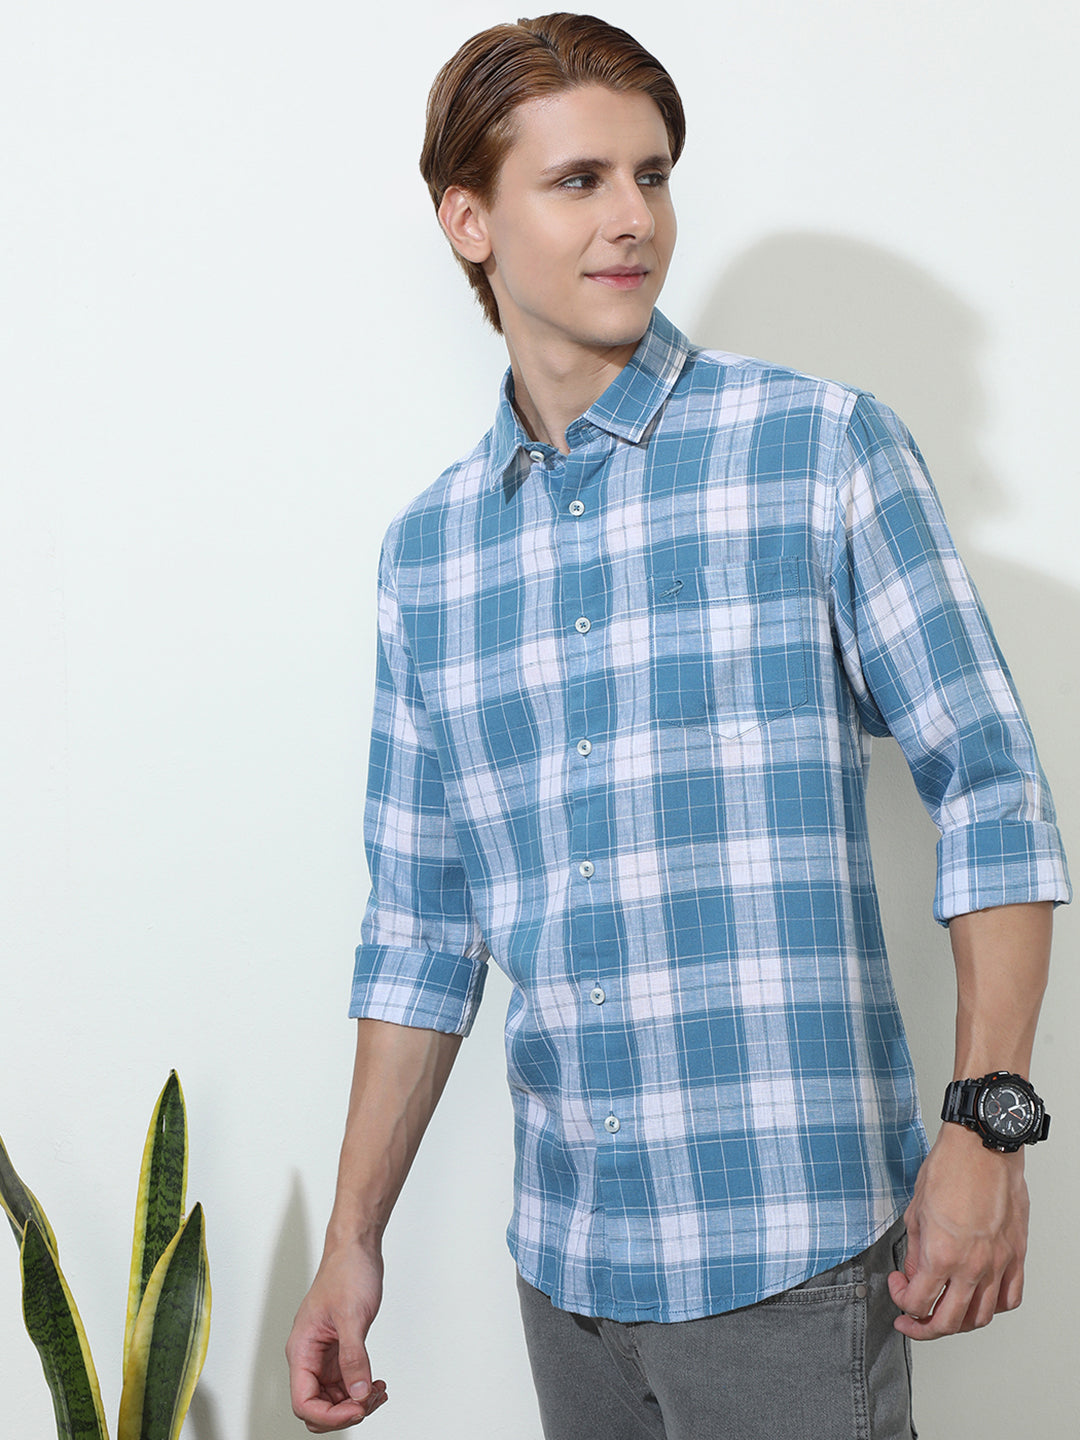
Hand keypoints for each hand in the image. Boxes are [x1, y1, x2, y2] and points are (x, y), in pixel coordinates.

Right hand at [286, 1242, 388, 1430]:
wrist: (356, 1249)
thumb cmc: (347, 1272)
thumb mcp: (352, 1316)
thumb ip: (354, 1358)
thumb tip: (359, 1394)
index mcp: (302, 1349)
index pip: (304, 1402)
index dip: (330, 1414)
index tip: (357, 1408)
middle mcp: (309, 1356)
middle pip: (317, 1407)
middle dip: (344, 1411)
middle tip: (370, 1399)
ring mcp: (325, 1355)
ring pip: (334, 1398)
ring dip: (357, 1402)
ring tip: (379, 1390)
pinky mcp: (340, 1350)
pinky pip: (347, 1383)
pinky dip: (362, 1389)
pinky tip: (378, 1384)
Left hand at [888, 1122, 1028, 1339]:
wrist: (983, 1147)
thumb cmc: (950, 1168)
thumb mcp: (916, 1210)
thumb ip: (915, 1251)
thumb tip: (915, 1275)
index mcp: (941, 1254)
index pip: (918, 1302)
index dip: (901, 1301)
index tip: (898, 1286)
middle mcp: (972, 1266)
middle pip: (948, 1322)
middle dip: (923, 1327)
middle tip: (912, 1320)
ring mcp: (997, 1264)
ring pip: (980, 1317)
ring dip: (958, 1323)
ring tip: (944, 1313)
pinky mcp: (1015, 1256)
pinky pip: (1009, 1298)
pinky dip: (993, 1308)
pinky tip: (979, 1300)